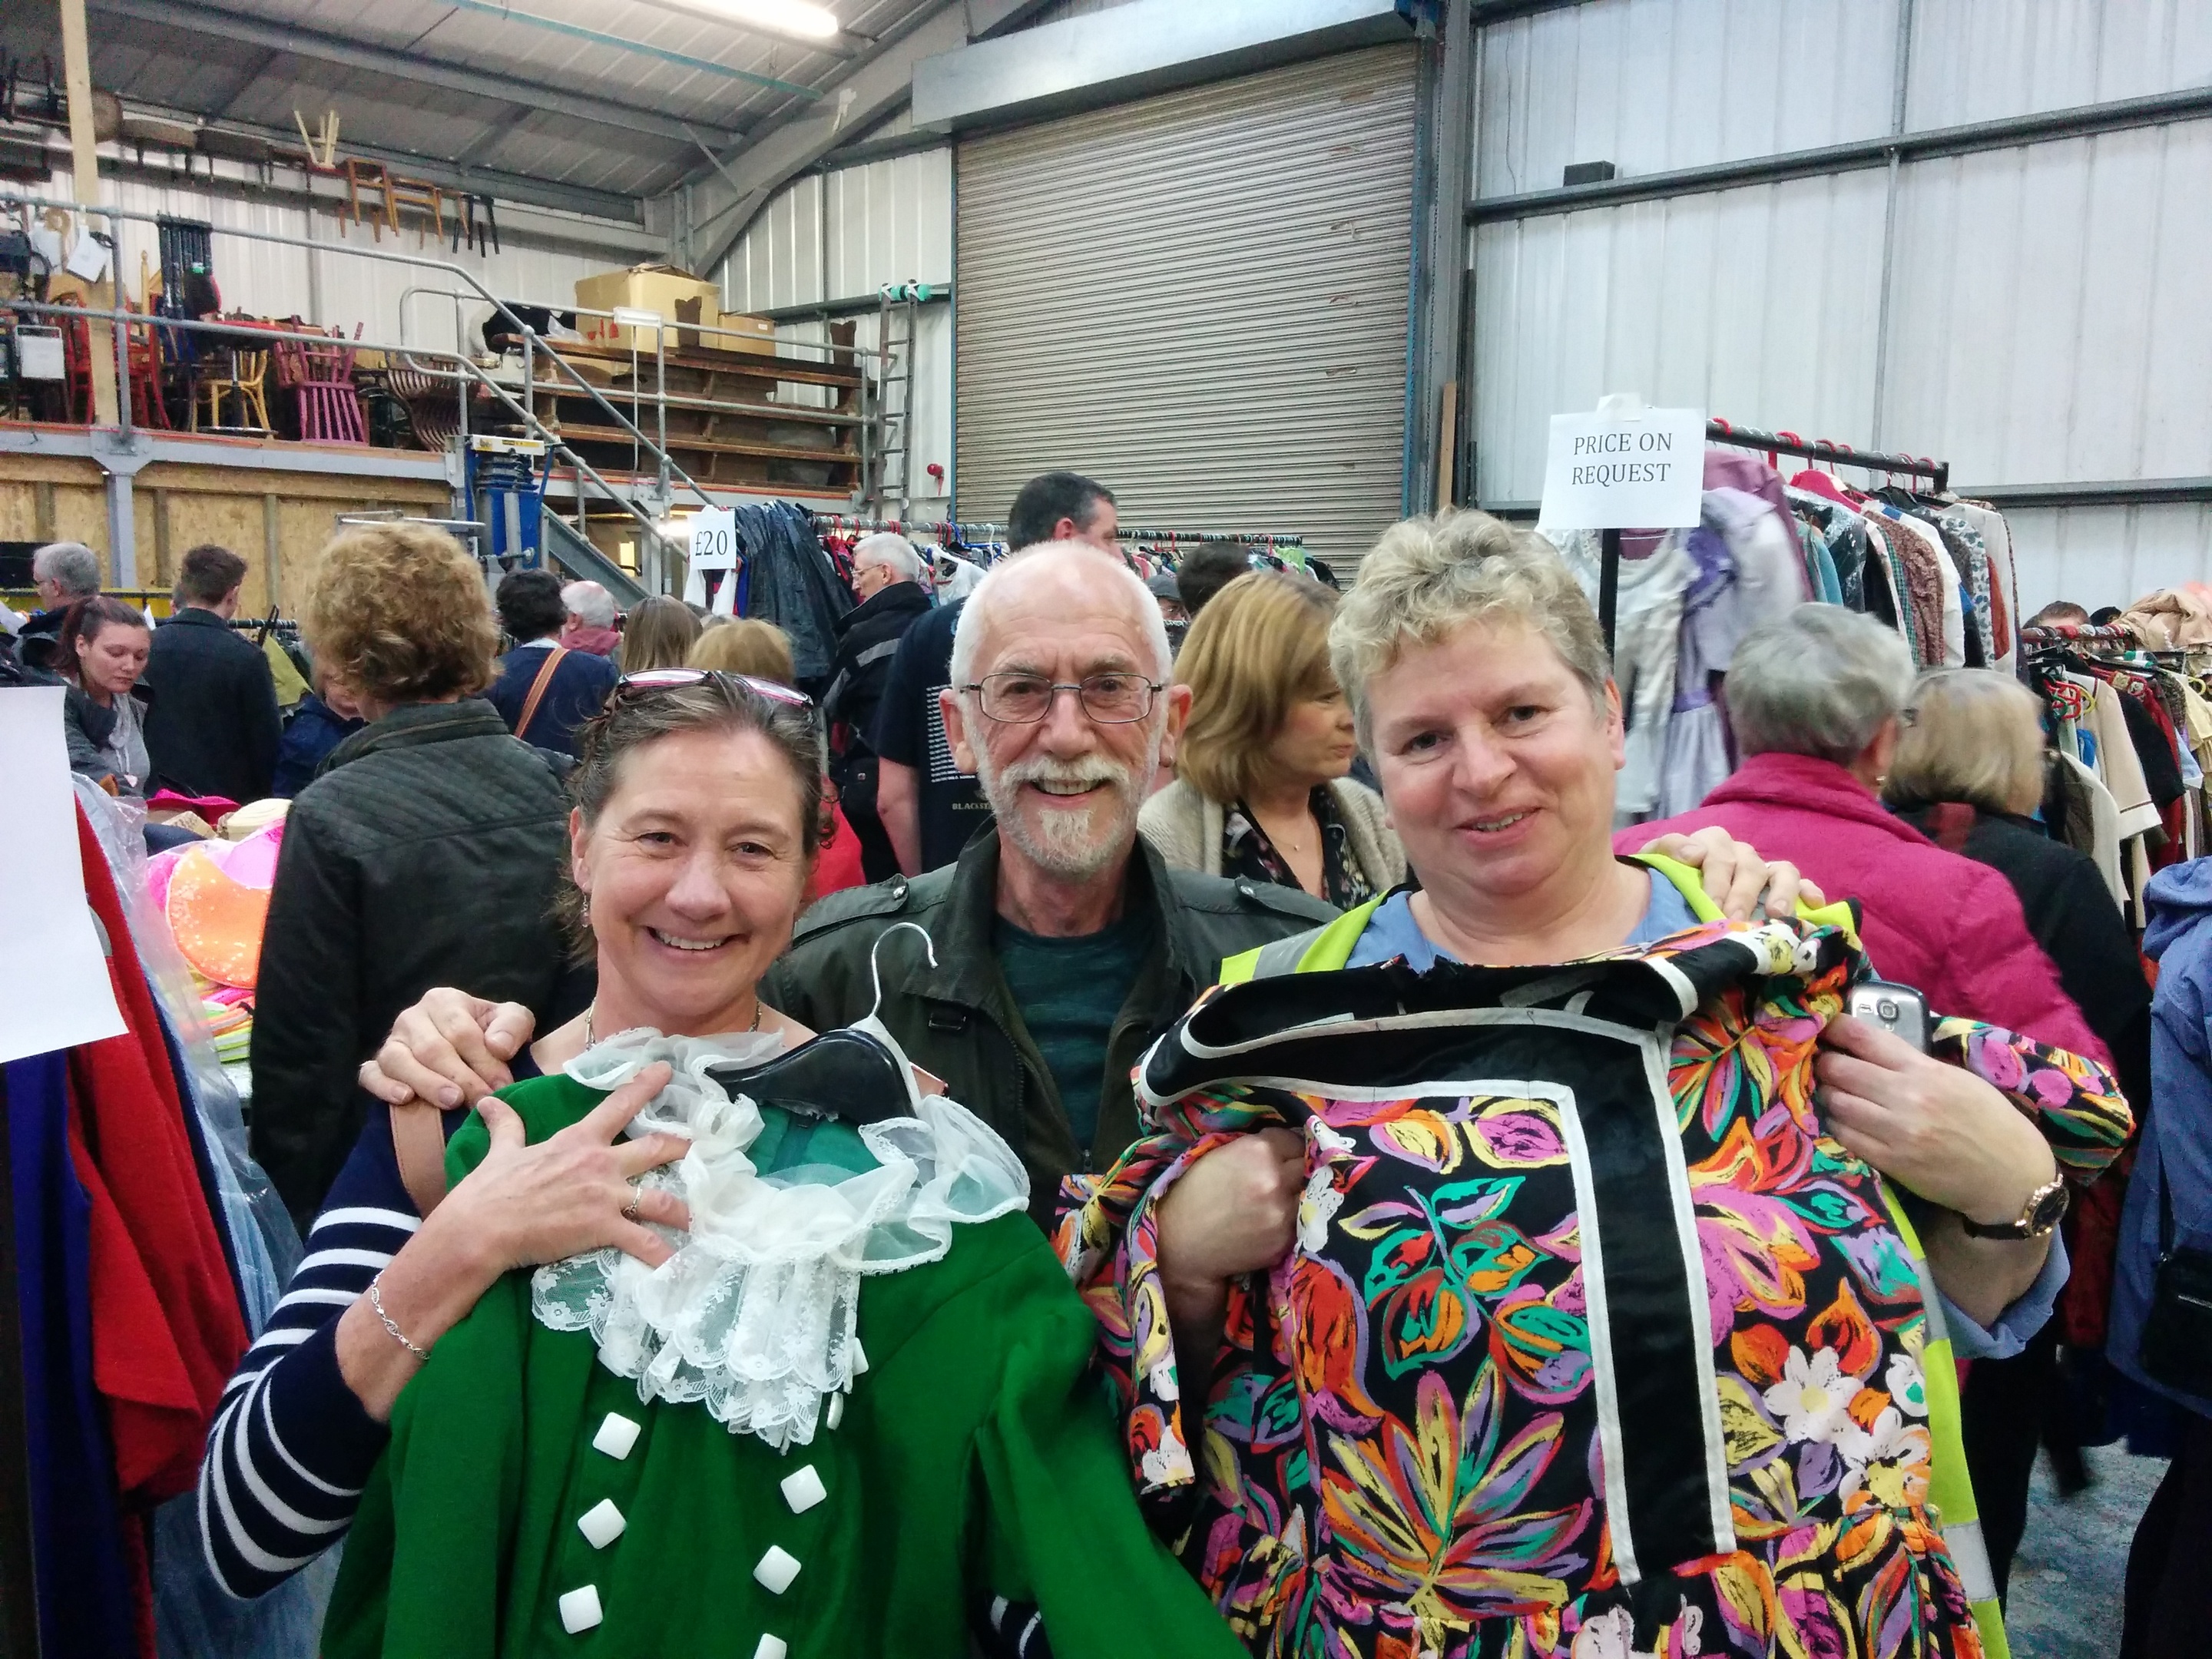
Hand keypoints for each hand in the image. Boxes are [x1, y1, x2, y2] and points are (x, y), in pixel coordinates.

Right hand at [358, 988, 537, 1108]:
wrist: (470, 1051)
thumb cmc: (492, 1034)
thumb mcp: (513, 1020)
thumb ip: (512, 1026)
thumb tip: (498, 1046)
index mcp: (443, 1000)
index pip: (461, 1032)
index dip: (484, 1061)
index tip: (503, 1086)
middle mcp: (412, 1017)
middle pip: (432, 1049)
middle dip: (461, 1077)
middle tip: (481, 1101)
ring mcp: (391, 1041)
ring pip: (399, 1061)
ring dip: (427, 1084)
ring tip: (452, 1102)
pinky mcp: (376, 1065)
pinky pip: (371, 1074)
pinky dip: (384, 1087)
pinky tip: (405, 1099)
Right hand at [430, 1062, 690, 1275]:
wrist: (481, 1227)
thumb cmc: (490, 1189)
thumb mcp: (501, 1150)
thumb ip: (505, 1125)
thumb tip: (487, 1101)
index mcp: (578, 1140)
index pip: (619, 1105)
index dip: (645, 1086)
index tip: (667, 1070)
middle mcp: (601, 1162)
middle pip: (655, 1149)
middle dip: (682, 1148)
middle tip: (703, 1149)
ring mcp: (606, 1196)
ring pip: (660, 1199)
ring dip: (683, 1211)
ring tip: (699, 1220)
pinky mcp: (603, 1227)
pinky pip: (642, 1242)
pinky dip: (662, 1254)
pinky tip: (678, 1265)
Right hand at [1153, 1128, 1303, 1318]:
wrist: (1183, 1244)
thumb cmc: (1193, 1195)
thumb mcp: (1219, 1156)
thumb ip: (1254, 1148)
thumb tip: (1280, 1146)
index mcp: (1258, 1151)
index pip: (1293, 1140)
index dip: (1286, 1147)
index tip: (1280, 1154)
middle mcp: (1276, 1178)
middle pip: (1305, 1165)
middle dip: (1296, 1168)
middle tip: (1283, 1175)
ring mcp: (1283, 1211)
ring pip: (1306, 1193)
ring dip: (1295, 1194)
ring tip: (1276, 1199)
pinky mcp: (1285, 1238)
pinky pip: (1299, 1221)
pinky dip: (1289, 1218)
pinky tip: (1269, 1220)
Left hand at [1637, 827, 1826, 921]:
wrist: (1662, 915)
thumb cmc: (1660, 891)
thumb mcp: (1651, 868)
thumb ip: (1664, 851)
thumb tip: (1693, 852)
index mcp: (1708, 846)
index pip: (1715, 846)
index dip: (1714, 874)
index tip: (1710, 903)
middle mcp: (1739, 855)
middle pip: (1748, 864)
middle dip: (1742, 893)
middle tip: (1734, 920)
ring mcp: (1763, 872)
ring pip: (1782, 870)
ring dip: (1781, 891)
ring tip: (1777, 914)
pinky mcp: (1783, 891)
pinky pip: (1803, 885)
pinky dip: (1809, 892)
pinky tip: (1813, 906)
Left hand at [1815, 1015, 2055, 1223]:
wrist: (2012, 1175)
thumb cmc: (1989, 1121)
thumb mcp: (1957, 1079)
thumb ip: (1913, 1063)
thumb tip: (1869, 1048)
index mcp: (1923, 1070)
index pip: (1863, 1038)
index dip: (1834, 1028)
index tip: (1823, 1026)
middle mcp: (1905, 1096)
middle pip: (1839, 1068)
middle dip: (1824, 1062)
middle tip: (1821, 1062)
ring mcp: (1895, 1131)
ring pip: (1836, 1101)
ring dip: (1827, 1093)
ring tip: (1830, 1091)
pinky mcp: (1890, 1161)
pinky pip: (1844, 1135)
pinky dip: (1837, 1124)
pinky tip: (1842, 1120)